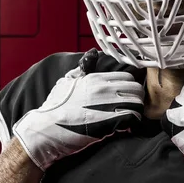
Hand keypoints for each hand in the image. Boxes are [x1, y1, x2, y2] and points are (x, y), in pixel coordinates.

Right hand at [13, 50, 144, 170]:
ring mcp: (107, 105)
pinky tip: (125, 127)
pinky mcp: (108, 123)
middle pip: (136, 89)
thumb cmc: (55, 107)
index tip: (126, 96)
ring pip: (138, 103)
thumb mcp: (67, 81)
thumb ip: (84, 67)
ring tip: (129, 119)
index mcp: (96, 78)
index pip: (128, 77)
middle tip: (131, 108)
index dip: (130, 88)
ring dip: (136, 111)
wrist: (45, 129)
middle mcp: (104, 89)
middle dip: (137, 99)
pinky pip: (132, 118)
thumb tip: (93, 53)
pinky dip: (132, 123)